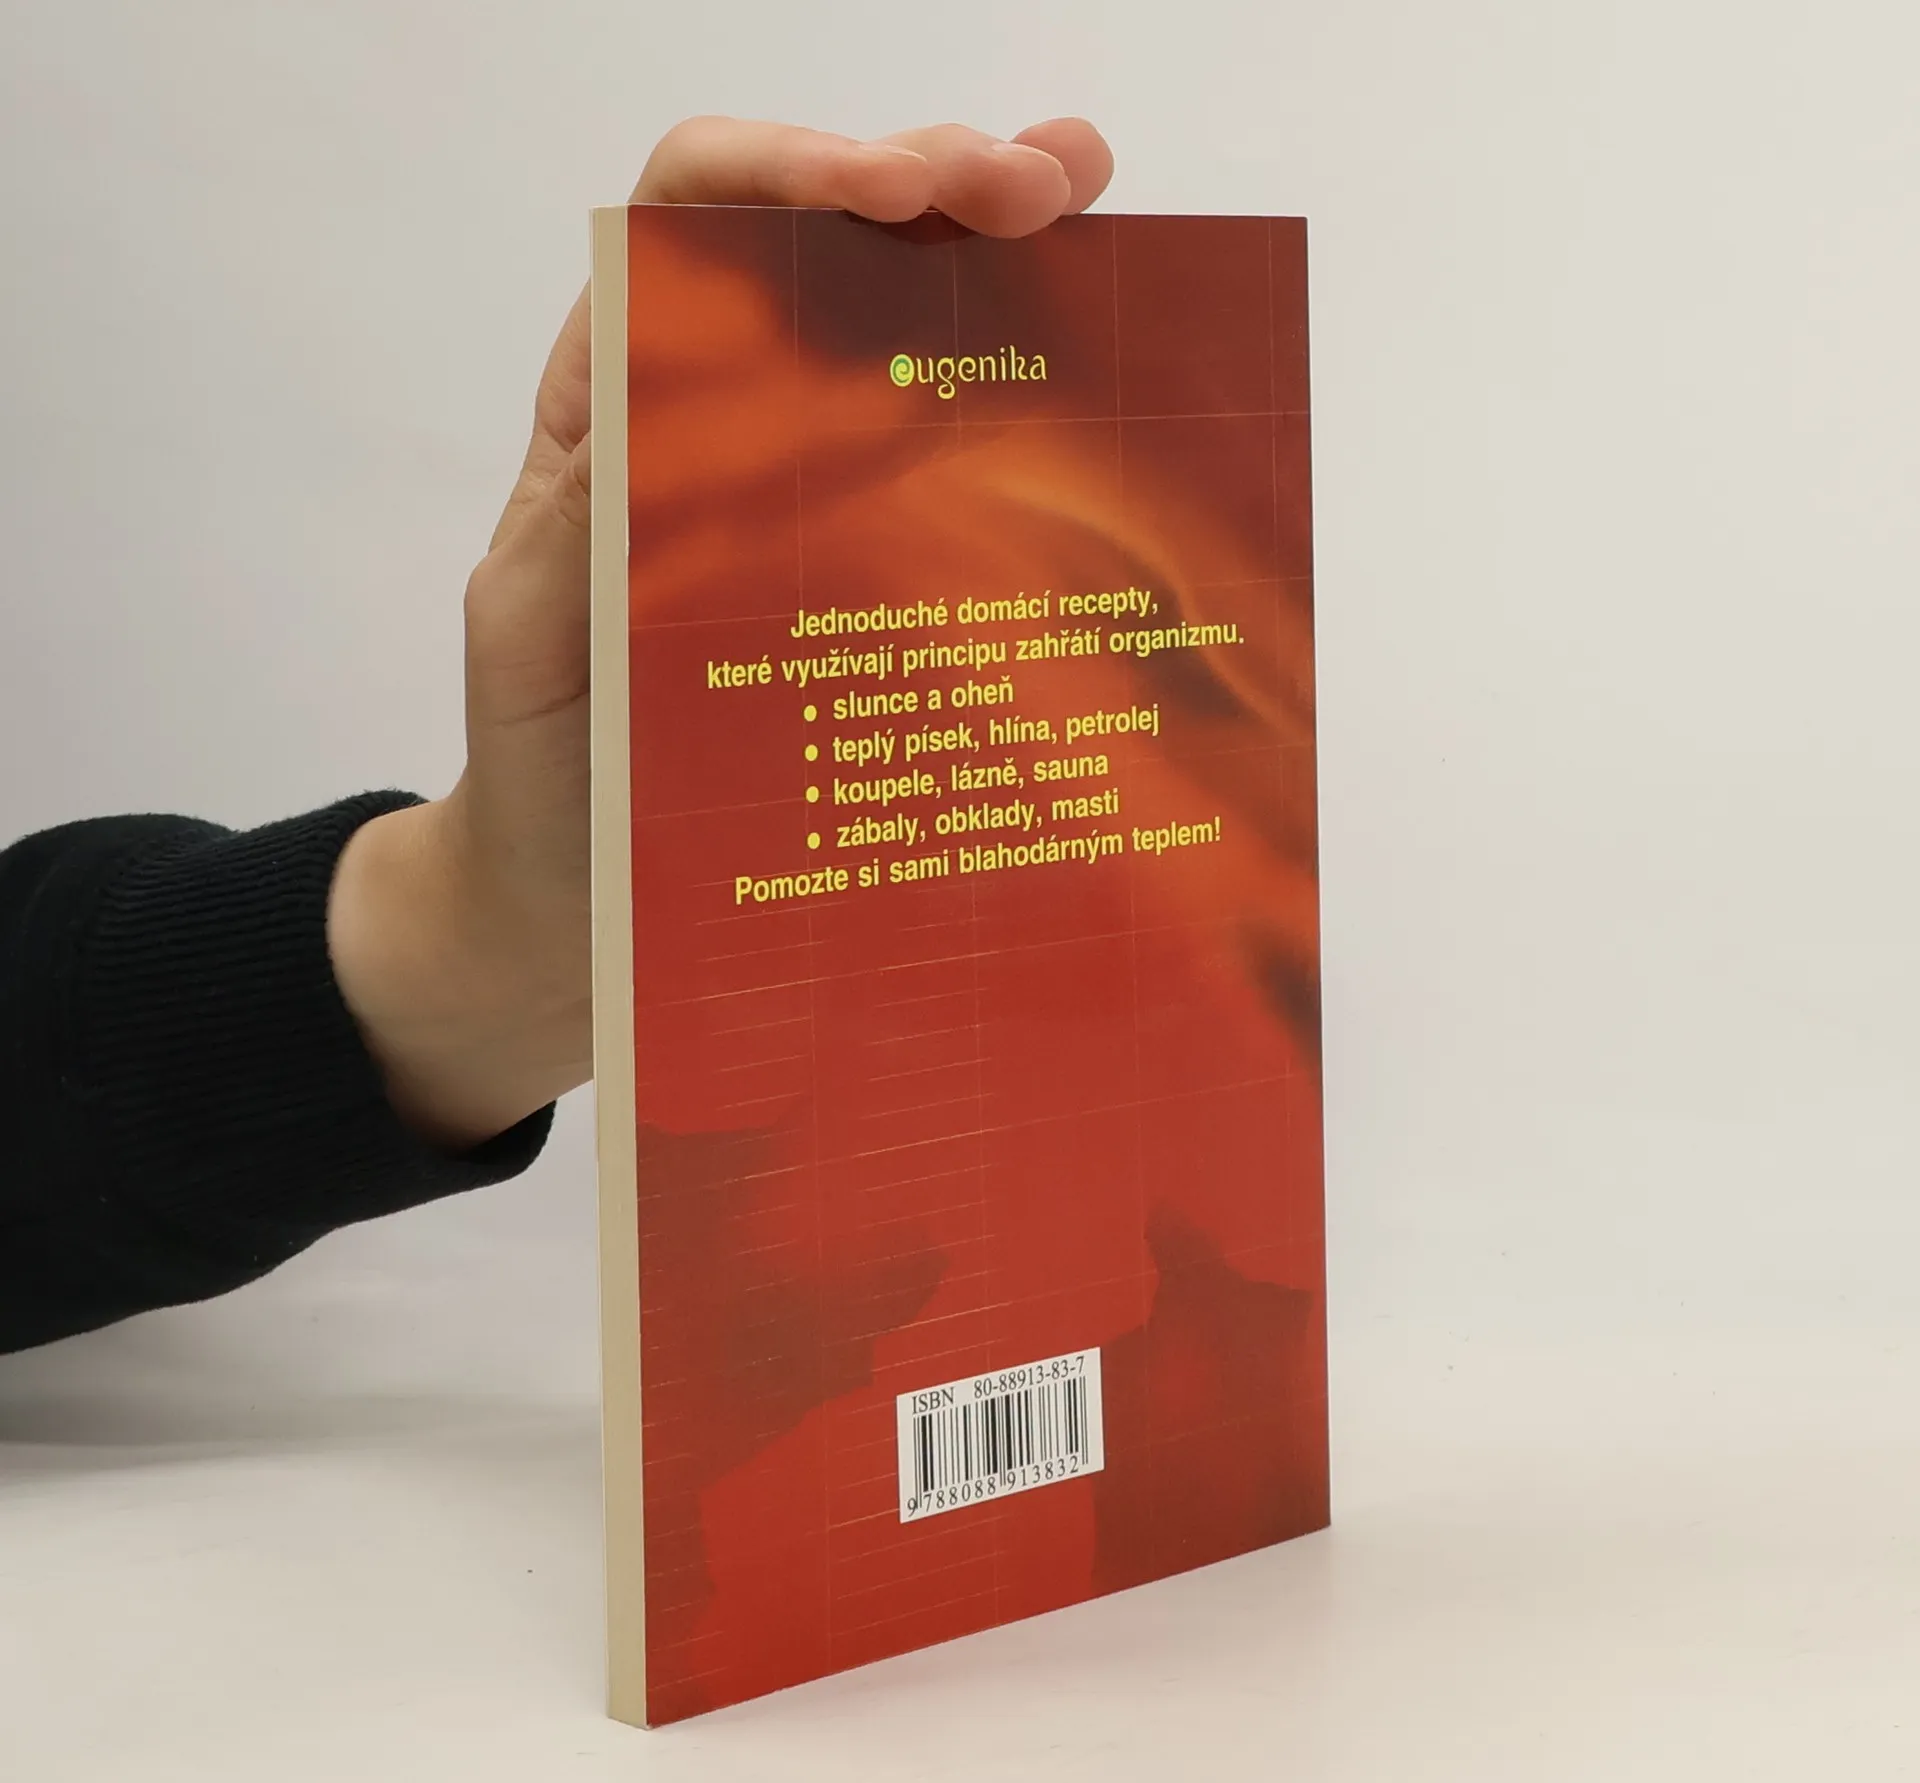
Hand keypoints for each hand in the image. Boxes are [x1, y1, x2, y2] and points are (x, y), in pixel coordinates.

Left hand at [326, 116, 1114, 1148]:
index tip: (893, 190)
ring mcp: (810, 496)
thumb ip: (581, 532)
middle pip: (825, 246)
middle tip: (1045, 187)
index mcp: (620, 407)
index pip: (690, 221)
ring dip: (996, 252)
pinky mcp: (873, 577)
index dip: (789, 171)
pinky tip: (1106, 352)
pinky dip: (1028, 399)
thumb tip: (668, 417)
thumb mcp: (532, 644)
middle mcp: (720, 422)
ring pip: (903, 333)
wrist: (574, 912)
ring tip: (1090, 201)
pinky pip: (953, 471)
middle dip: (933, 184)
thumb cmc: (540, 778)